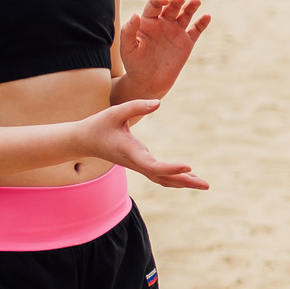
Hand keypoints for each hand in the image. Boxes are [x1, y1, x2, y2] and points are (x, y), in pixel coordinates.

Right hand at [75, 100, 207, 190]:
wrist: (83, 141)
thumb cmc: (98, 124)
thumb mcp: (115, 111)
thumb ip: (136, 106)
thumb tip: (158, 103)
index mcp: (131, 152)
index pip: (153, 166)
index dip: (171, 168)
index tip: (189, 166)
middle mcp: (136, 163)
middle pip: (163, 178)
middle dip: (184, 181)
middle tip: (206, 185)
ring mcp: (137, 166)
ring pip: (162, 180)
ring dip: (182, 183)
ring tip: (203, 184)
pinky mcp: (139, 164)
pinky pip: (159, 176)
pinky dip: (174, 178)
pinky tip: (189, 178)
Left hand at [119, 0, 210, 96]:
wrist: (148, 82)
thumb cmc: (134, 64)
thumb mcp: (127, 48)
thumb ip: (128, 31)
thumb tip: (136, 14)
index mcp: (148, 22)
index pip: (154, 5)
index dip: (159, 0)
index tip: (164, 1)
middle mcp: (163, 23)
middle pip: (172, 6)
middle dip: (177, 0)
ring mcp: (176, 32)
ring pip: (185, 14)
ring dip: (191, 6)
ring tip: (197, 1)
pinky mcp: (187, 43)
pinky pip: (196, 30)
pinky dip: (202, 23)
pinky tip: (207, 17)